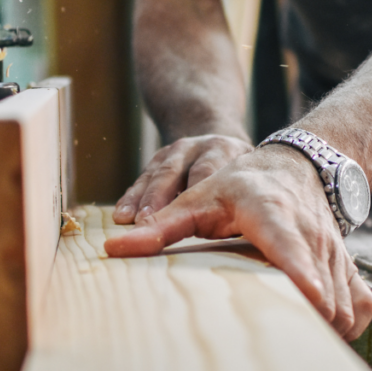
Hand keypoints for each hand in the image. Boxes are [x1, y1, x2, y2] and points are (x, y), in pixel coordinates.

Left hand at [104, 145, 371, 340]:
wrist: (298, 166)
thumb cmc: (244, 185)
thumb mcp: (198, 198)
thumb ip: (160, 227)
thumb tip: (114, 250)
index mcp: (273, 216)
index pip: (294, 247)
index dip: (305, 276)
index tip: (311, 301)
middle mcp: (311, 236)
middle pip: (325, 291)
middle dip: (310, 323)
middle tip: (278, 350)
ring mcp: (335, 253)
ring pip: (346, 304)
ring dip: (325, 330)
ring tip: (293, 349)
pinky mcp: (348, 266)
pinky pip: (362, 306)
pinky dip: (348, 324)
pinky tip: (320, 332)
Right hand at [113, 134, 253, 224]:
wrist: (221, 139)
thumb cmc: (242, 175)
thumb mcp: (250, 180)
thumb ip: (245, 200)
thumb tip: (250, 231)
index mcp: (224, 150)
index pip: (206, 172)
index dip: (193, 194)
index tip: (184, 218)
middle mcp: (198, 147)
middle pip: (174, 173)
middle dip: (159, 198)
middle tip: (148, 222)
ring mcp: (176, 151)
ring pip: (155, 175)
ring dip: (140, 199)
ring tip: (128, 220)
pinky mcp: (159, 158)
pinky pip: (143, 178)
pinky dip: (131, 198)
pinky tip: (121, 216)